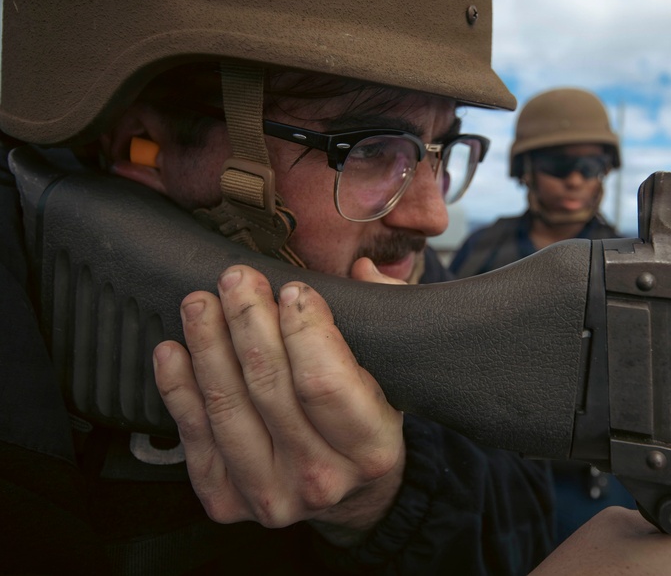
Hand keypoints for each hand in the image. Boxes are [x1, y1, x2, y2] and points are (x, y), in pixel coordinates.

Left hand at [153, 264, 404, 544]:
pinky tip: (173, 350)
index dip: (302, 329)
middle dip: (249, 321)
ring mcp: (270, 495)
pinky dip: (178, 389)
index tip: (292, 289)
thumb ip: (387, 316)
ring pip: (226, 408)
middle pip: (269, 387)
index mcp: (372, 449)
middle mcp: (322, 480)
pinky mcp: (226, 500)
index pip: (325, 382)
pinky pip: (193, 437)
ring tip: (201, 303)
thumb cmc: (368, 419)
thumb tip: (362, 270)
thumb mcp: (396, 374)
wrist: (349, 492)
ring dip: (207, 346)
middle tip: (237, 279)